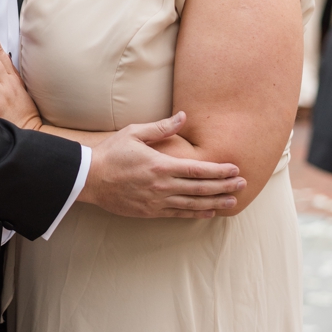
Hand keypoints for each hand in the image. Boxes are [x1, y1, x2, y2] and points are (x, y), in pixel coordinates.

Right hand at [81, 116, 246, 218]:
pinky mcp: (149, 212)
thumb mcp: (134, 133)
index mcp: (160, 165)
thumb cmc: (111, 153)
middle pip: (200, 189)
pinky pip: (177, 214)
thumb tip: (183, 116)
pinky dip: (195, 214)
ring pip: (192, 204)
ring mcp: (156, 201)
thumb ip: (161, 128)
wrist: (88, 179)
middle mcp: (161, 186)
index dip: (218, 170)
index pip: (197, 170)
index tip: (235, 168)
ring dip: (214, 202)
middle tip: (243, 184)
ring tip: (233, 201)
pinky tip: (209, 212)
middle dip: (224, 187)